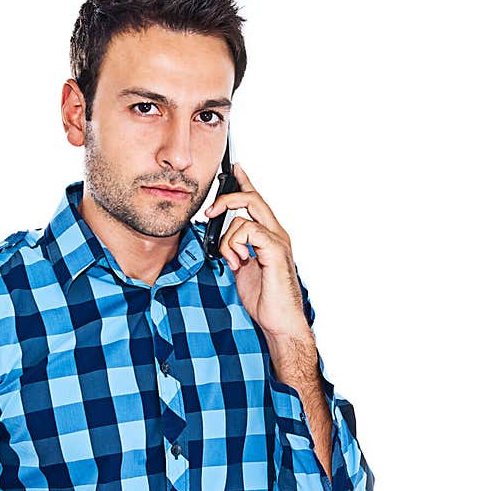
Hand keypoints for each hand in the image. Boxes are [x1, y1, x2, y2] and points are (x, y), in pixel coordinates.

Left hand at [203, 164, 310, 338]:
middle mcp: (276, 234)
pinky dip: (235, 245)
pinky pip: (248, 231)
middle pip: (252, 199)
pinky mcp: (275, 250)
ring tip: (233, 261)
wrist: (280, 322)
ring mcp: (277, 241)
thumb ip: (235, 251)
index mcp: (269, 237)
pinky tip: (238, 262)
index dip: (245, 183)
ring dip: (227, 241)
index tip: (235, 168)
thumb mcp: (242, 270)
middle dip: (227, 198)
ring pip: (243, 218)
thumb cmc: (265, 300)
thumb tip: (222, 243)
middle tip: (209, 211)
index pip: (256, 202)